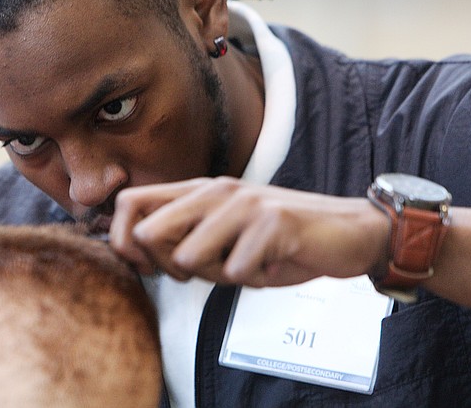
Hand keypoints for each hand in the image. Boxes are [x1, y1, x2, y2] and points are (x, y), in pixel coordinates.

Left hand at [109, 177, 388, 286]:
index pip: (128, 202)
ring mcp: (242, 203)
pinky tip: (272, 265)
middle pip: (146, 234)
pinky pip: (235, 272)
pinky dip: (253, 281)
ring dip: (215, 276)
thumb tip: (131, 251)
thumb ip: (182, 237)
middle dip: (168, 267)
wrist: (347, 232)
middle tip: (205, 269)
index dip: (122, 241)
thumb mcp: (223, 233)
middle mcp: (214, 190)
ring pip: (186, 257)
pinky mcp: (271, 223)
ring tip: (245, 264)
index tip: (148, 267)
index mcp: (198, 191)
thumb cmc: (278, 240)